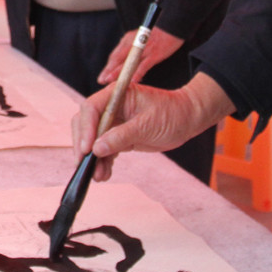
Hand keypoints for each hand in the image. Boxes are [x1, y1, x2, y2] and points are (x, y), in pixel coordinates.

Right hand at [72, 72, 232, 181]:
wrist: (186, 119)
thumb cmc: (171, 114)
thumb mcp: (147, 125)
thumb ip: (121, 136)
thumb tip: (97, 149)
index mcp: (115, 95)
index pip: (91, 109)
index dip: (86, 129)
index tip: (87, 149)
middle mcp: (110, 107)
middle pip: (85, 124)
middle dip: (84, 145)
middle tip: (85, 165)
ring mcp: (113, 122)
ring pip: (92, 139)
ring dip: (93, 158)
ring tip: (98, 176)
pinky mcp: (118, 135)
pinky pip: (104, 148)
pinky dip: (103, 161)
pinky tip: (104, 173)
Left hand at [97, 27, 183, 85]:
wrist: (172, 27)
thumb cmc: (157, 35)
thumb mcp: (140, 39)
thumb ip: (132, 50)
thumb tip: (125, 64)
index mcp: (128, 40)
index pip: (115, 55)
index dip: (108, 67)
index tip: (103, 76)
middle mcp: (133, 43)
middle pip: (118, 58)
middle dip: (109, 70)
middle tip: (102, 80)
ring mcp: (143, 49)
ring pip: (128, 62)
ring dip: (119, 72)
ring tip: (111, 82)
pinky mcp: (154, 53)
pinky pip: (144, 64)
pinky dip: (138, 72)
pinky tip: (133, 80)